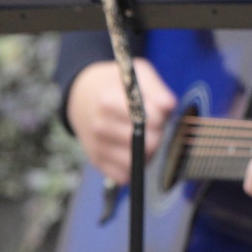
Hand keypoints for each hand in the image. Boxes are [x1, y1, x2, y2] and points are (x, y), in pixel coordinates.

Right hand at [66, 58, 176, 185]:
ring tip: (146, 137)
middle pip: (147, 144)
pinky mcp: (97, 162)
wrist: (82, 95)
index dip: (161, 116)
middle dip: (158, 135)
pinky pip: (123, 176)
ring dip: (149, 152)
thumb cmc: (117, 84)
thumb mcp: (136, 76)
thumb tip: (169, 106)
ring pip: (137, 162)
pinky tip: (135, 151)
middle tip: (156, 126)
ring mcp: (97, 146)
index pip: (147, 120)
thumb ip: (155, 89)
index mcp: (108, 101)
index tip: (160, 112)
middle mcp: (99, 126)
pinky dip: (134, 167)